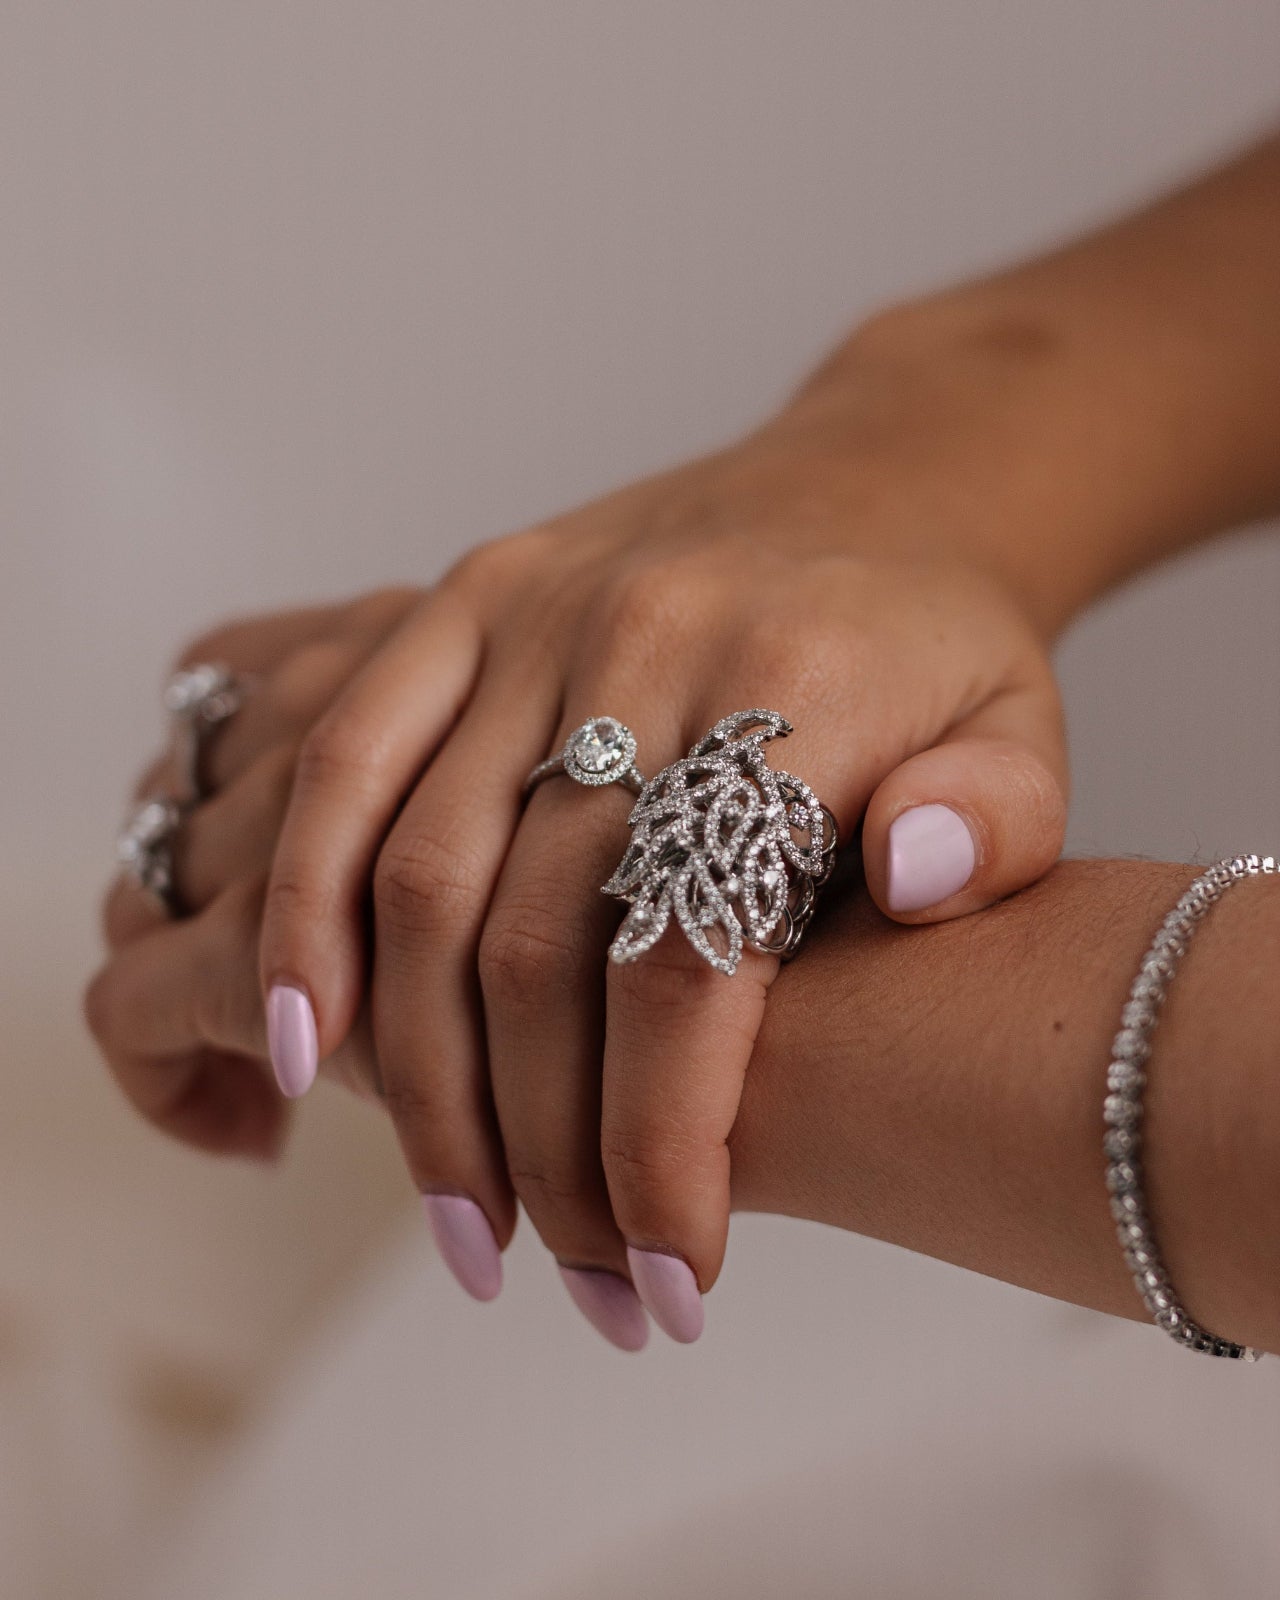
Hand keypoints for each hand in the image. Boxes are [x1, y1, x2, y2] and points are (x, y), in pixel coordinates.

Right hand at [90, 367, 1066, 1347]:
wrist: (868, 491)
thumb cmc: (934, 644)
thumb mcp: (1021, 728)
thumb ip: (994, 816)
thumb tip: (911, 877)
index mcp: (798, 680)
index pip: (697, 950)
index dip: (668, 1135)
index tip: (675, 1274)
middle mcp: (646, 641)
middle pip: (548, 939)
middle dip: (546, 1146)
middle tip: (577, 1285)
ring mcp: (533, 618)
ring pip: (424, 875)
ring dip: (421, 1075)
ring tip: (461, 1221)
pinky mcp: (457, 603)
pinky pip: (345, 766)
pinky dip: (307, 914)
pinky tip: (303, 1045)